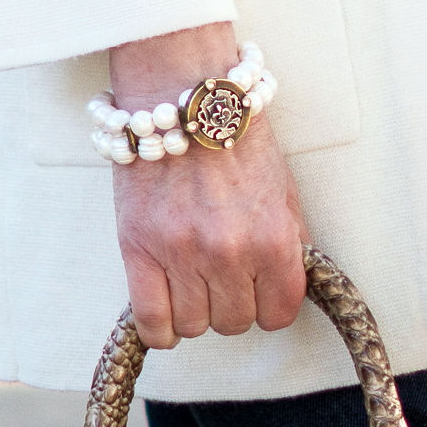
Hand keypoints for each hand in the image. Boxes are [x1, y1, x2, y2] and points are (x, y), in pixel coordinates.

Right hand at [109, 21, 309, 348]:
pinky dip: (159, 330)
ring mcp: (181, 253)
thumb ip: (288, 244)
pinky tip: (166, 314)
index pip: (278, 314)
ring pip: (194, 326)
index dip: (269, 307)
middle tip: (223, 278)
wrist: (182, 96)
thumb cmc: (235, 139)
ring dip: (195, 312)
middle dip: (231, 306)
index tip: (259, 294)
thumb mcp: (283, 191)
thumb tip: (285, 289)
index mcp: (272, 238)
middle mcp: (228, 252)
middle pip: (234, 323)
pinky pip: (151, 320)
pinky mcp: (138, 248)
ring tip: (193, 283)